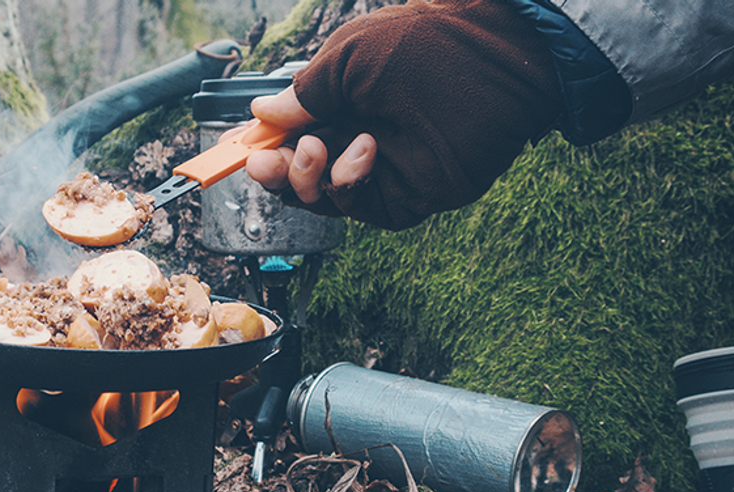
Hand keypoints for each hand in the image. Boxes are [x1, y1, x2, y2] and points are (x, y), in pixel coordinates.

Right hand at [232, 0, 563, 229]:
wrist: (496, 62)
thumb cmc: (425, 45)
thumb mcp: (348, 58)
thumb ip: (304, 91)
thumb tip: (262, 114)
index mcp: (339, 101)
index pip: (288, 134)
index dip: (260, 143)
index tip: (237, 148)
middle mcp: (353, 136)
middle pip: (295, 174)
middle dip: (274, 170)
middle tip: (267, 159)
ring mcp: (378, 170)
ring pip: (319, 197)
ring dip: (306, 177)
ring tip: (317, 147)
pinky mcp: (404, 195)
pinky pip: (357, 205)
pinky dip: (348, 181)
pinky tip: (364, 149)